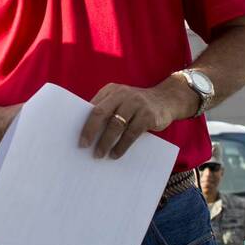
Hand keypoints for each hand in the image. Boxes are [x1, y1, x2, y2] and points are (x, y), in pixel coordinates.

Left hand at [79, 78, 194, 158]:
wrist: (167, 99)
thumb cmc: (136, 105)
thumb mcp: (121, 101)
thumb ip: (107, 110)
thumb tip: (87, 133)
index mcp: (111, 90)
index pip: (93, 106)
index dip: (84, 123)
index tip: (77, 138)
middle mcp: (122, 94)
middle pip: (101, 113)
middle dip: (90, 131)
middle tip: (84, 146)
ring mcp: (136, 104)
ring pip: (116, 125)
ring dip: (106, 142)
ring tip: (99, 154)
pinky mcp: (148, 115)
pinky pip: (131, 133)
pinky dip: (122, 146)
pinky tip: (115, 154)